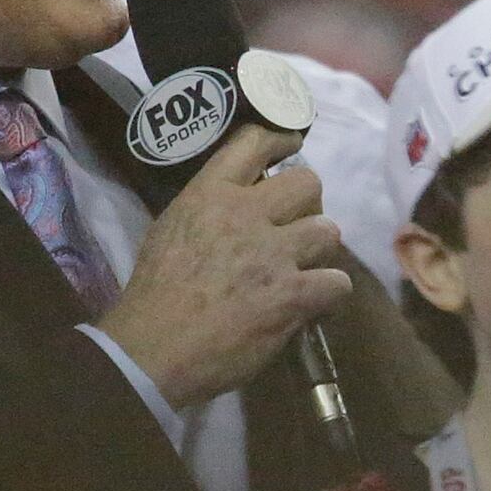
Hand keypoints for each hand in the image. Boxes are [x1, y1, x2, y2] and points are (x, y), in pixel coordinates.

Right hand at [98, 120, 351, 407]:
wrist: (152, 350)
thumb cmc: (154, 296)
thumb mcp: (170, 231)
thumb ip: (209, 210)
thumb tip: (241, 203)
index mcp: (209, 195)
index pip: (253, 142)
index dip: (281, 140)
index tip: (291, 146)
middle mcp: (246, 214)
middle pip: (308, 182)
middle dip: (308, 205)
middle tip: (295, 228)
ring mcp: (274, 253)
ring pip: (328, 230)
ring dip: (317, 251)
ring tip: (300, 270)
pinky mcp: (294, 293)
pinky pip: (338, 281)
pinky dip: (328, 294)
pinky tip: (310, 304)